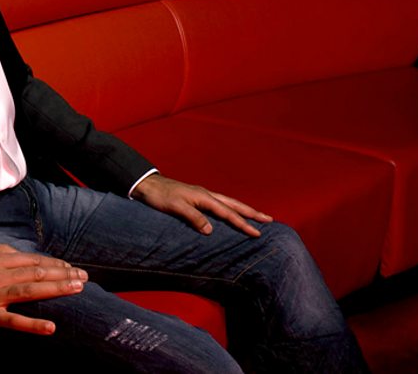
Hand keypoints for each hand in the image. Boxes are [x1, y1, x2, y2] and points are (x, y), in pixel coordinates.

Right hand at [0, 244, 86, 334]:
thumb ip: (0, 252)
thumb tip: (21, 254)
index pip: (32, 260)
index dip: (54, 263)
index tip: (71, 267)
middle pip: (37, 272)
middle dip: (63, 274)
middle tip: (84, 277)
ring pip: (31, 291)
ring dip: (56, 289)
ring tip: (77, 289)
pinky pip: (14, 321)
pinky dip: (34, 325)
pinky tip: (51, 327)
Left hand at [131, 173, 272, 237]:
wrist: (147, 185)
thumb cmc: (160, 197)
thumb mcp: (176, 208)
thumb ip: (193, 218)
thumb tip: (211, 230)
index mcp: (204, 197)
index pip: (228, 213)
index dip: (243, 224)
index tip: (257, 233)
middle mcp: (206, 194)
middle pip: (234, 204)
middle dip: (252, 213)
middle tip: (269, 220)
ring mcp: (202, 195)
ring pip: (228, 202)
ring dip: (243, 209)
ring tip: (257, 216)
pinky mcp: (197, 197)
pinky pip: (220, 203)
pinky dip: (230, 208)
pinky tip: (231, 212)